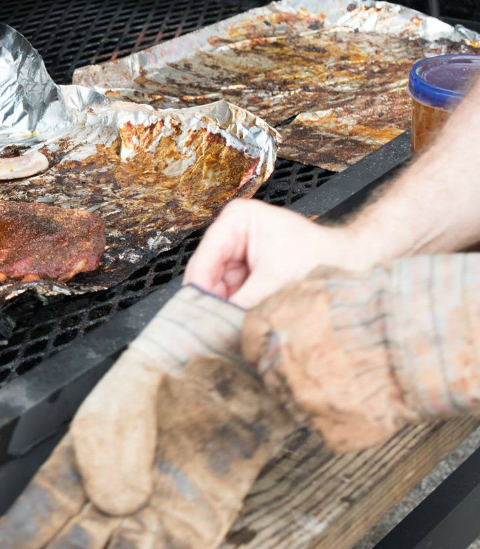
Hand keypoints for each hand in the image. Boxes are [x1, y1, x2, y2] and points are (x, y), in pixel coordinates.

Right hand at [0, 288, 291, 548]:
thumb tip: (113, 505)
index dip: (23, 535)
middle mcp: (111, 502)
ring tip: (129, 540)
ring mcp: (154, 521)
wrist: (237, 370)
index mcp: (80, 464)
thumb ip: (111, 443)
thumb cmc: (172, 373)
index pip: (41, 509)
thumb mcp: (130, 391)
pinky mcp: (198, 534)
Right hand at [184, 199, 385, 307]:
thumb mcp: (275, 281)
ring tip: (232, 326)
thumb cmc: (321, 259)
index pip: (204, 260)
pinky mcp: (245, 269)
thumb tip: (214, 326)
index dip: (200, 293)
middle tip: (215, 329)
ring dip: (225, 307)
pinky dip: (235, 308)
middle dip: (213, 302)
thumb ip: (240, 303)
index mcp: (236, 219)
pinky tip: (242, 320)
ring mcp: (237, 251)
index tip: (197, 320)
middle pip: (207, 275)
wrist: (350, 264)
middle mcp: (231, 231)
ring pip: (216, 288)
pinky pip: (230, 293)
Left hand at [243, 255, 479, 452]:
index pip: (250, 339)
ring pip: (295, 403)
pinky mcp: (330, 432)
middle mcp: (278, 366)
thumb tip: (296, 294)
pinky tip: (359, 401)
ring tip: (346, 380)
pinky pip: (326, 429)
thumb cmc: (375, 305)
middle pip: (270, 373)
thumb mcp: (327, 278)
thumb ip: (299, 291)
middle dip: (289, 367)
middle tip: (321, 360)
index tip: (283, 343)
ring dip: (313, 394)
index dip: (269, 341)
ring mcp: (302, 403)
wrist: (414, 341)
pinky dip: (339, 419)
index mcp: (271, 325)